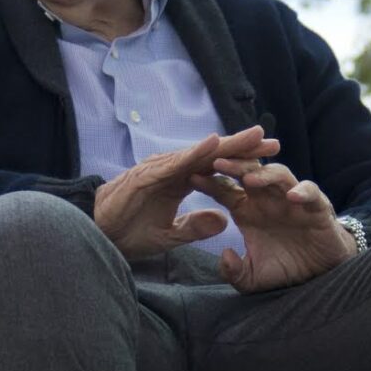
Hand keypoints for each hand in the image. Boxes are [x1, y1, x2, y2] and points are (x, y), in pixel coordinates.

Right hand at [92, 126, 272, 259]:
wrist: (96, 233)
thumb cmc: (128, 231)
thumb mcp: (169, 235)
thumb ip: (195, 227)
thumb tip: (224, 221)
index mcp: (181, 182)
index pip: (218, 169)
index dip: (242, 164)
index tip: (269, 162)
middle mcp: (174, 170)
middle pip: (214, 155)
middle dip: (243, 147)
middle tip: (273, 141)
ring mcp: (160, 169)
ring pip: (200, 154)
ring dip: (227, 144)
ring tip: (254, 135)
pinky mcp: (147, 175)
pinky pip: (176, 163)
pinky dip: (195, 153)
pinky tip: (214, 143)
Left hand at [211, 158, 351, 293]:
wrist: (321, 273)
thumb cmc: (285, 267)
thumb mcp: (253, 278)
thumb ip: (235, 272)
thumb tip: (225, 257)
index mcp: (247, 210)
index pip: (225, 190)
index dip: (209, 182)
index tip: (190, 177)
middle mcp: (268, 199)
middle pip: (249, 172)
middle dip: (234, 165)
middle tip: (217, 162)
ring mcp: (292, 199)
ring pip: (278, 175)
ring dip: (264, 174)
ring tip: (250, 178)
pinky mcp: (317, 206)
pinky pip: (310, 192)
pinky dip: (303, 191)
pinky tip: (292, 196)